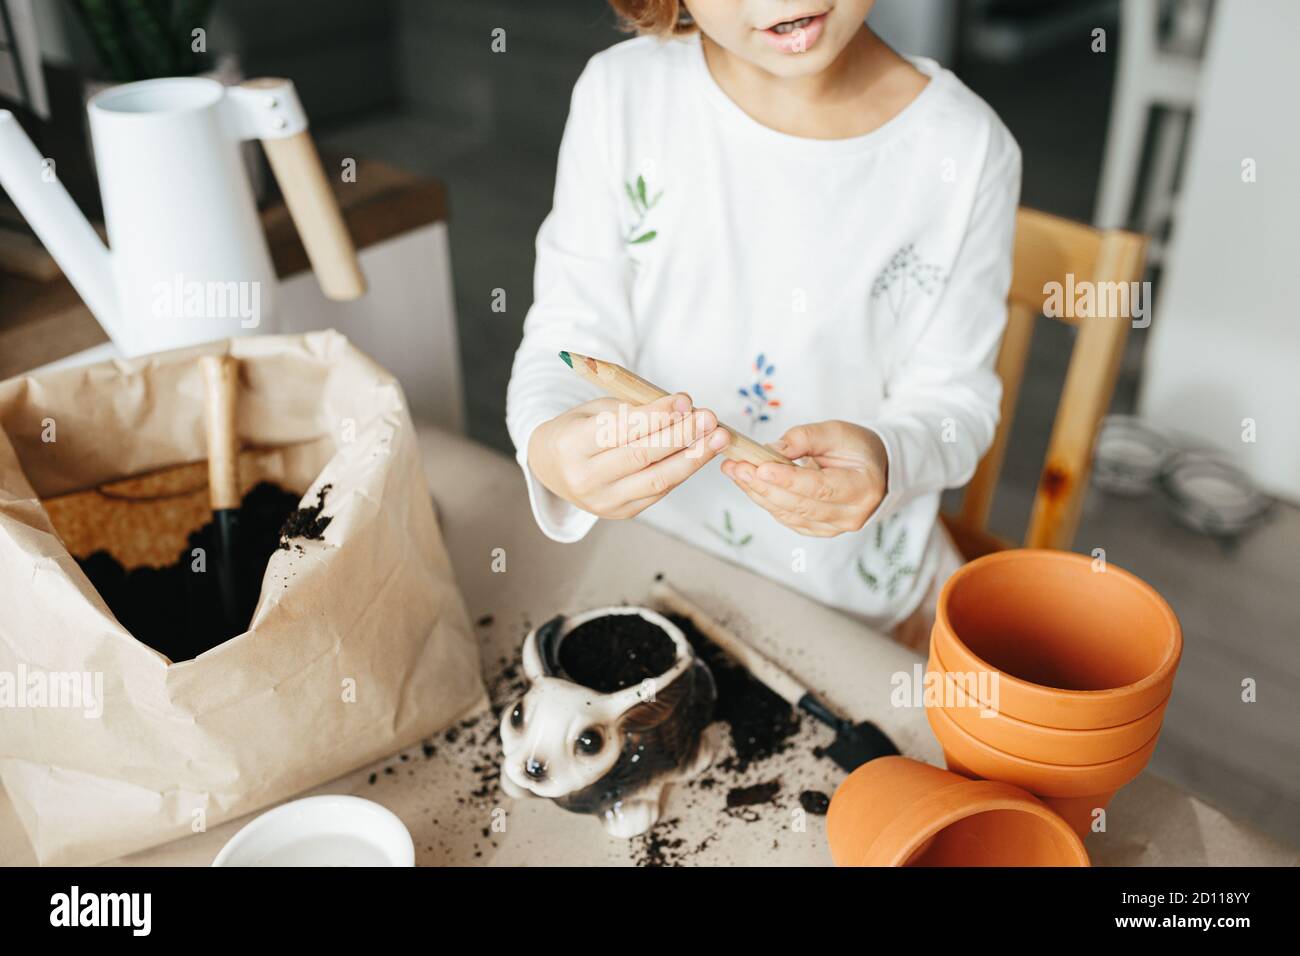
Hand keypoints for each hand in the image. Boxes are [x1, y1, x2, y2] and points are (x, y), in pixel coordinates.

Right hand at [528, 392, 731, 518]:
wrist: (552, 467)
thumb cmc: (578, 430)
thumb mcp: (593, 410)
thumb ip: (632, 409)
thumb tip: (683, 408)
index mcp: (571, 445)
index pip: (620, 430)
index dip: (656, 416)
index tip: (685, 400)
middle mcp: (584, 478)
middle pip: (642, 456)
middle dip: (682, 435)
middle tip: (710, 418)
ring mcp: (603, 501)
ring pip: (657, 479)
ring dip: (693, 457)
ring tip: (718, 437)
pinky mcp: (621, 512)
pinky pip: (659, 490)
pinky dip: (682, 470)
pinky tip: (700, 452)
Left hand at [720, 421, 887, 536]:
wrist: (870, 469)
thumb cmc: (856, 448)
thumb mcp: (837, 432)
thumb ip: (806, 438)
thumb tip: (771, 450)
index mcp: (863, 488)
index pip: (820, 487)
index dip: (789, 480)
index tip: (761, 468)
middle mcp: (851, 514)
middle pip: (800, 505)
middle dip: (764, 486)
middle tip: (737, 467)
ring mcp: (834, 527)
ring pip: (789, 514)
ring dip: (758, 493)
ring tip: (735, 471)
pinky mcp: (818, 530)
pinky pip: (787, 518)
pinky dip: (765, 501)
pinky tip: (748, 484)